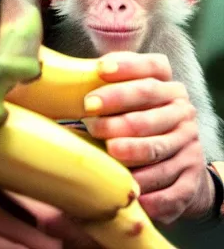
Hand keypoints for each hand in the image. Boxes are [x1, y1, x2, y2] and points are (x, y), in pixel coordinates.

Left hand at [82, 51, 213, 224]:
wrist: (178, 161)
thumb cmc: (138, 120)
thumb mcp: (128, 96)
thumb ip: (107, 84)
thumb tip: (66, 80)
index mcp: (166, 87)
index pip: (152, 68)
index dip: (127, 67)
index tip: (100, 69)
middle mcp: (181, 112)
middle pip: (149, 110)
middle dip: (117, 117)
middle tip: (91, 122)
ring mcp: (188, 145)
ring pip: (158, 148)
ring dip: (132, 150)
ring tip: (109, 151)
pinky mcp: (190, 179)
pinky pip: (171, 187)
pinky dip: (150, 190)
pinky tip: (131, 189)